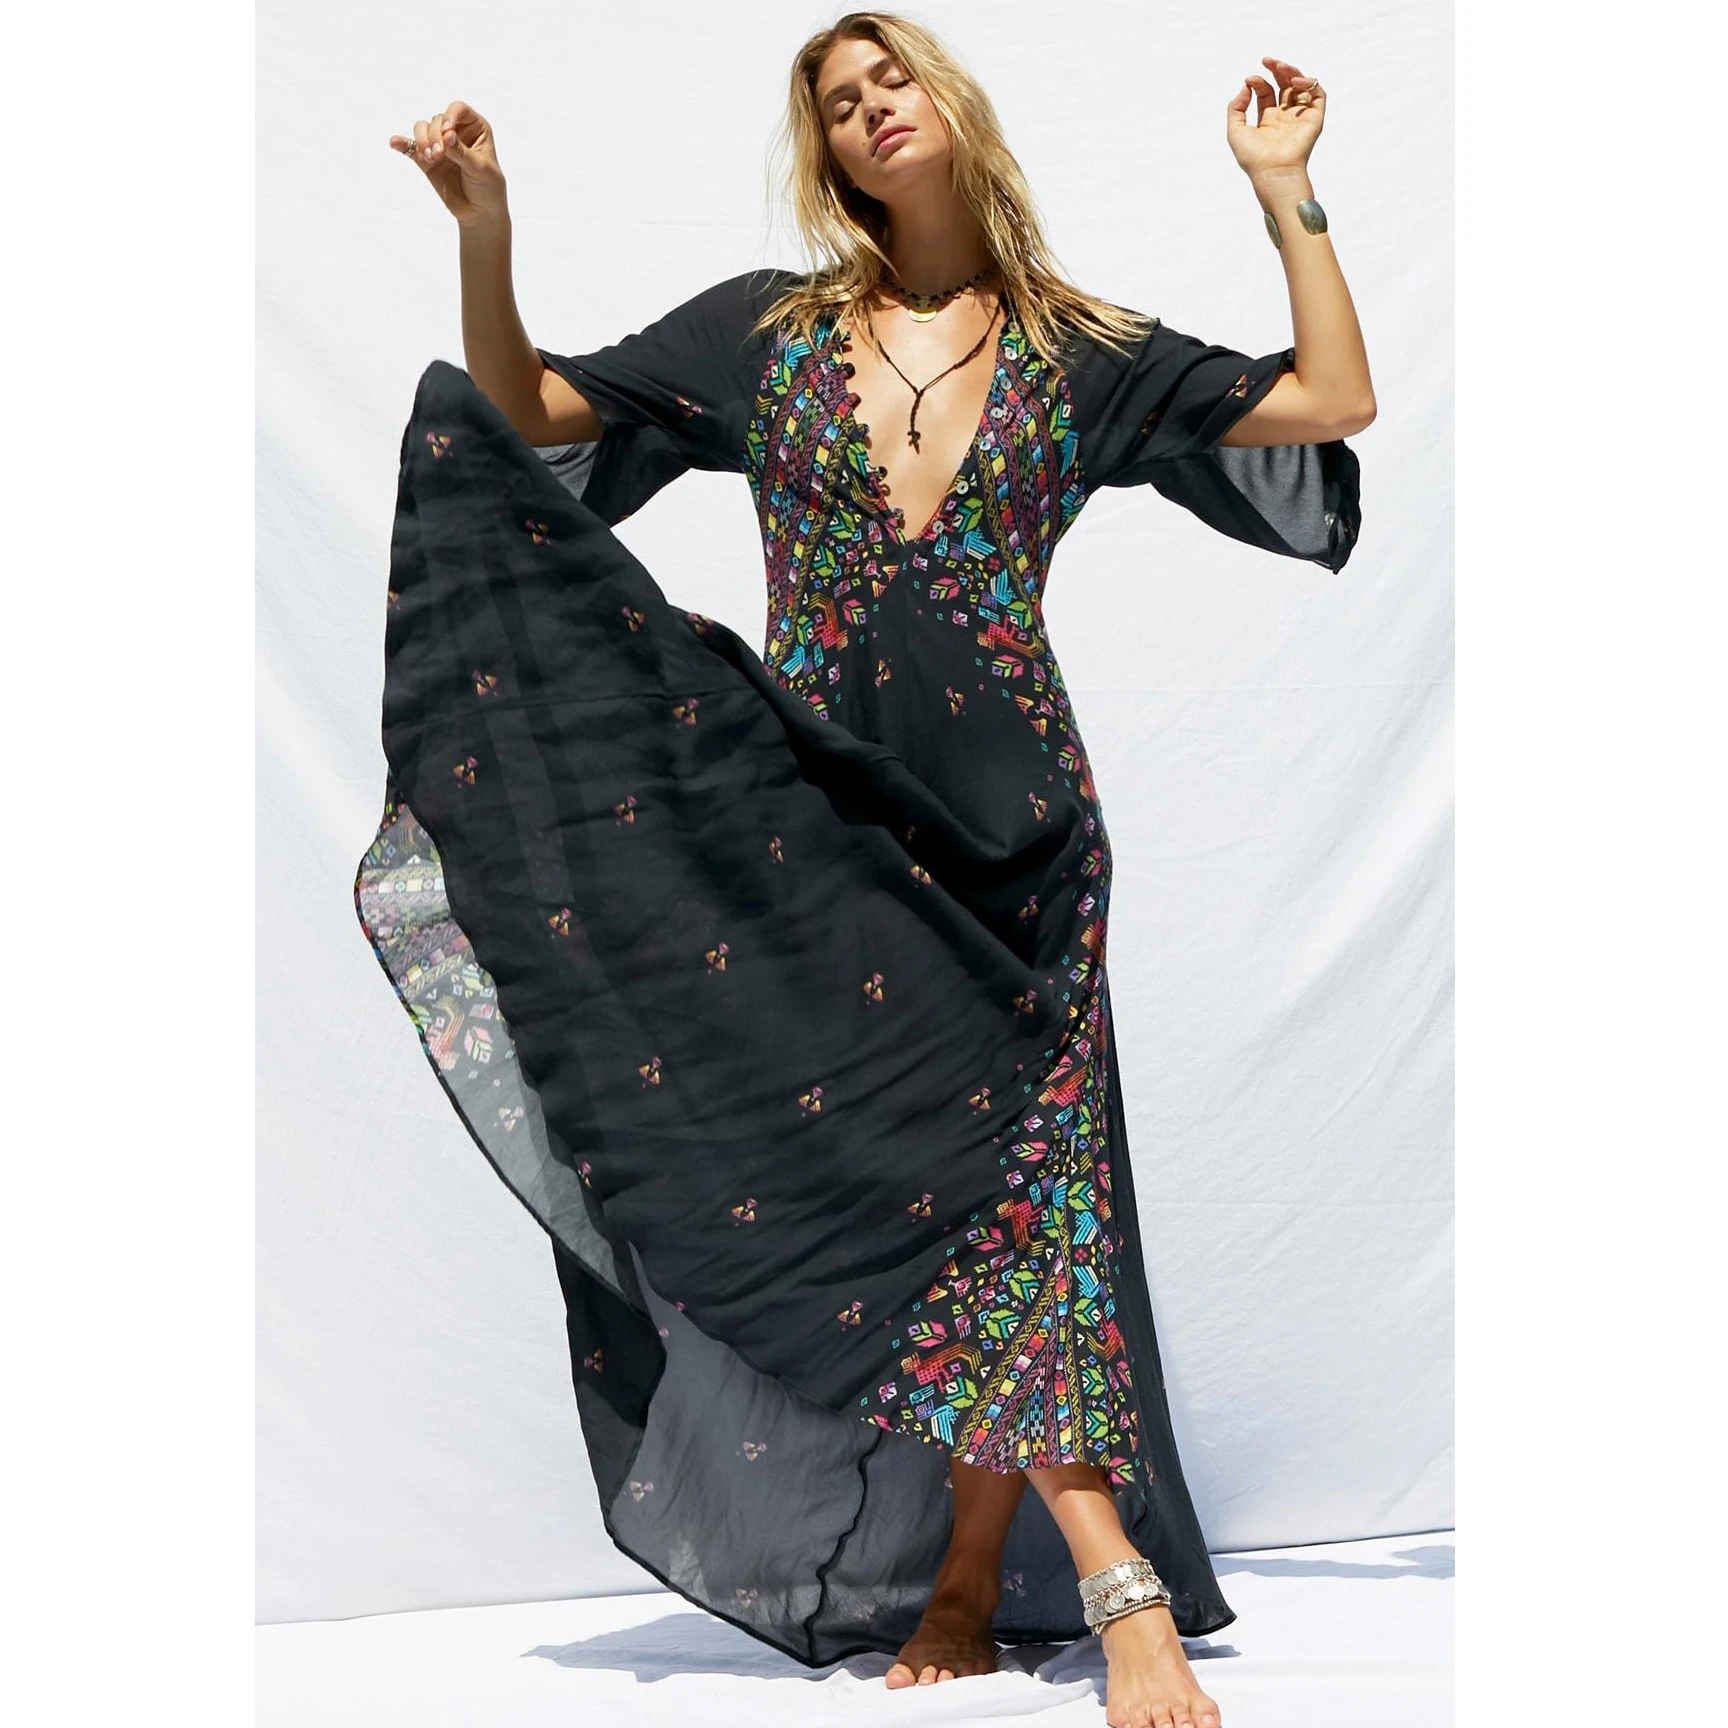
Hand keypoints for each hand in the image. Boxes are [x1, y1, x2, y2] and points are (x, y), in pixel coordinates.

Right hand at [387, 100, 508, 225]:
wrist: (479, 212)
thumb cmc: (488, 187)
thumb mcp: (480, 168)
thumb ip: (461, 151)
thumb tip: (446, 134)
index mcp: (475, 128)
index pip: (458, 109)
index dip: (450, 116)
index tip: (448, 131)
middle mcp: (455, 132)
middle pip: (437, 120)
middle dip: (435, 135)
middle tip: (439, 155)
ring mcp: (440, 145)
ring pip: (422, 129)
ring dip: (422, 140)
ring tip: (430, 159)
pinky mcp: (427, 160)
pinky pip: (411, 147)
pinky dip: (403, 144)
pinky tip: (394, 143)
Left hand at [1226, 57, 1325, 178]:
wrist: (1273, 171)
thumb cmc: (1253, 157)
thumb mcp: (1235, 131)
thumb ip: (1235, 108)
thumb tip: (1245, 87)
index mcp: (1267, 120)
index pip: (1266, 92)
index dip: (1258, 82)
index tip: (1249, 80)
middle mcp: (1285, 117)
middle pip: (1284, 85)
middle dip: (1276, 70)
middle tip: (1267, 60)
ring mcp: (1300, 116)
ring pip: (1301, 85)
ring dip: (1291, 72)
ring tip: (1279, 66)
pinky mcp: (1315, 118)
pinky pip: (1317, 93)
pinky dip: (1309, 82)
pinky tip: (1294, 82)